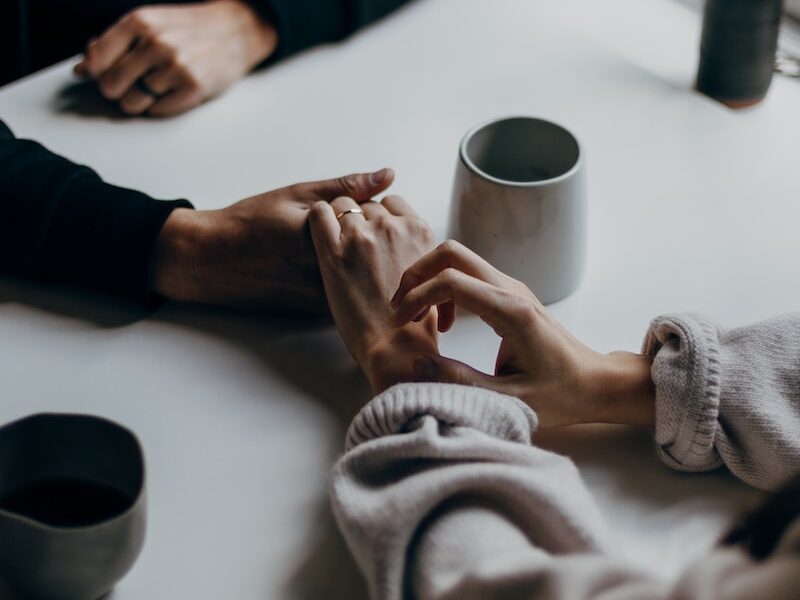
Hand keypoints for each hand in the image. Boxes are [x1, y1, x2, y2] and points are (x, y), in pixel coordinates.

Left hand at [75, 0, 276, 116]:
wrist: (235, 31)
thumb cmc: (188, 30)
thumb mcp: (150, 25)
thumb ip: (114, 44)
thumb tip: (80, 69)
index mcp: (140, 22)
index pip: (96, 60)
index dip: (97, 73)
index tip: (106, 74)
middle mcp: (155, 43)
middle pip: (110, 86)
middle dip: (118, 90)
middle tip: (134, 84)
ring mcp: (175, 67)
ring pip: (132, 103)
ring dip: (139, 101)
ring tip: (156, 88)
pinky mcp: (192, 88)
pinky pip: (157, 111)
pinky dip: (160, 107)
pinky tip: (172, 92)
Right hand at [151, 169, 394, 311]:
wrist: (212, 262)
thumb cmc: (251, 223)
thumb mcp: (298, 195)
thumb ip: (346, 187)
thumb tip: (388, 175)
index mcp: (326, 239)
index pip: (378, 223)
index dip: (370, 212)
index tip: (350, 208)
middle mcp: (329, 274)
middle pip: (376, 253)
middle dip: (371, 238)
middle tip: (343, 227)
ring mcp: (325, 296)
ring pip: (365, 275)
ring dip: (363, 261)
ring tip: (320, 248)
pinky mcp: (319, 310)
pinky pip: (350, 292)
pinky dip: (349, 279)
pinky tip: (321, 266)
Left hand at [308, 195, 437, 393]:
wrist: (395, 346)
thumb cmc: (414, 321)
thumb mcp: (430, 275)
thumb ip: (417, 250)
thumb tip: (405, 245)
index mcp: (419, 231)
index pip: (393, 203)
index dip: (380, 216)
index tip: (374, 232)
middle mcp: (392, 227)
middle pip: (367, 205)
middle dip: (359, 220)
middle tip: (354, 246)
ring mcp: (362, 236)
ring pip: (342, 205)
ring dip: (338, 220)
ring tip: (336, 245)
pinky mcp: (333, 251)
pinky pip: (319, 213)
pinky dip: (318, 219)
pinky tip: (319, 235)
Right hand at [390, 240, 655, 427]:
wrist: (595, 383)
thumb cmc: (560, 394)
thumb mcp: (507, 399)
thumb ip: (459, 381)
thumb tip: (416, 363)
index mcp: (511, 312)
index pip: (451, 281)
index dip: (417, 296)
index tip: (401, 323)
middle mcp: (511, 290)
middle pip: (452, 253)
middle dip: (417, 275)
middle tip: (401, 310)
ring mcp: (512, 288)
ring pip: (458, 259)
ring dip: (429, 280)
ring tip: (418, 318)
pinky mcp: (510, 294)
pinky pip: (469, 275)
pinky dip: (445, 288)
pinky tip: (445, 323)